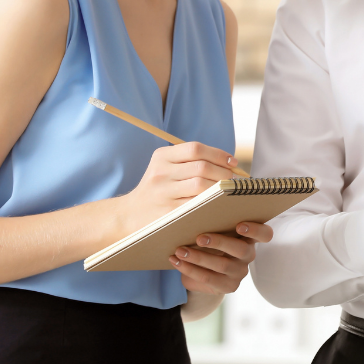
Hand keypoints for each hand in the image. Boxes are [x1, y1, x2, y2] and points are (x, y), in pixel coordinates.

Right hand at [116, 142, 239, 235]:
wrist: (130, 214)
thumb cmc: (157, 188)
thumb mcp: (164, 167)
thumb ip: (190, 161)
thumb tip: (228, 162)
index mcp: (161, 156)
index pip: (195, 149)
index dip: (218, 154)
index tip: (232, 162)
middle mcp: (160, 172)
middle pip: (201, 167)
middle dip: (223, 172)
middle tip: (232, 179)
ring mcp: (163, 193)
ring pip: (201, 186)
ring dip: (220, 188)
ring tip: (227, 191)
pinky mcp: (167, 212)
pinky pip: (196, 204)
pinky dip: (211, 202)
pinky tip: (218, 204)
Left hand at [170, 222, 273, 294]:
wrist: (204, 270)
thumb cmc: (210, 242)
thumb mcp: (215, 230)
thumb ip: (214, 221)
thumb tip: (196, 206)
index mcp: (249, 237)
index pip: (265, 234)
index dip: (255, 230)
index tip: (239, 225)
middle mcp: (248, 255)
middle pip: (241, 250)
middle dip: (220, 242)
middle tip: (199, 237)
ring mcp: (239, 272)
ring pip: (222, 265)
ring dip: (198, 257)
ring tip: (180, 250)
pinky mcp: (227, 286)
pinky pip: (208, 278)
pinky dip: (189, 269)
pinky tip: (176, 261)